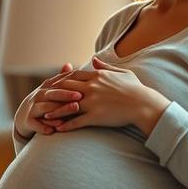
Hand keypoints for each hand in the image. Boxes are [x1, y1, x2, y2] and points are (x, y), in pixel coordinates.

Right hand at [14, 63, 84, 137]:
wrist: (24, 116)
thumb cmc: (44, 102)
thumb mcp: (51, 90)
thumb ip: (60, 79)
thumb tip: (68, 64)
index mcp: (47, 87)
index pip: (60, 83)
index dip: (72, 84)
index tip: (86, 84)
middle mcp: (39, 95)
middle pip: (53, 94)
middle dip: (66, 95)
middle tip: (79, 97)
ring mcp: (32, 108)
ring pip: (44, 109)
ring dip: (56, 112)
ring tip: (67, 116)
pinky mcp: (27, 121)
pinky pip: (35, 124)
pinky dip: (42, 127)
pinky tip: (51, 131)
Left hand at [47, 56, 167, 132]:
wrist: (144, 104)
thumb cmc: (136, 89)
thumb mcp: (122, 72)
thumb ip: (106, 66)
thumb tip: (95, 59)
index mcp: (98, 76)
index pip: (74, 75)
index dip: (62, 79)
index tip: (53, 83)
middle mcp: (92, 88)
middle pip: (66, 88)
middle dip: (53, 93)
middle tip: (42, 97)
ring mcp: (93, 102)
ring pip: (68, 106)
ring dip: (55, 111)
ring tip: (44, 116)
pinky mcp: (96, 116)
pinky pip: (77, 122)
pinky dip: (66, 126)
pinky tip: (58, 130)